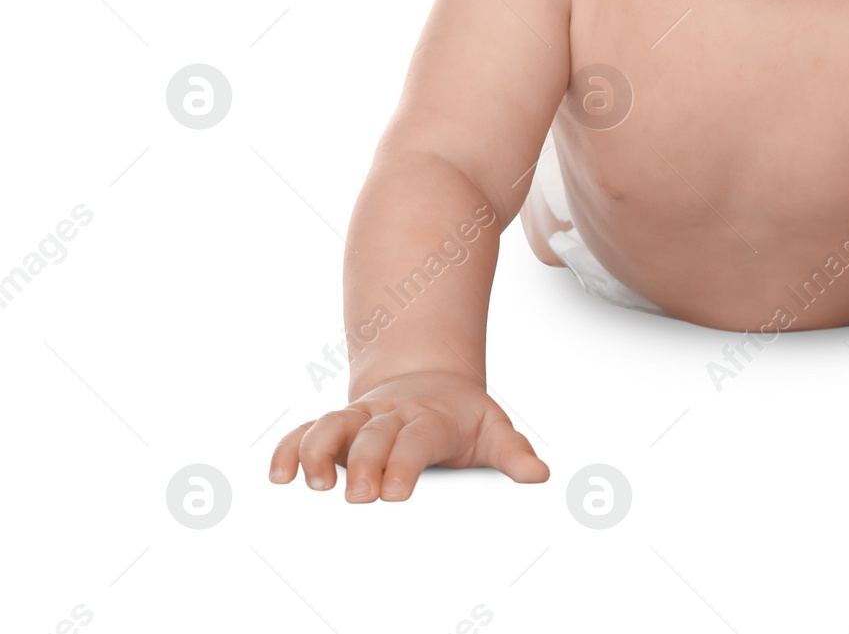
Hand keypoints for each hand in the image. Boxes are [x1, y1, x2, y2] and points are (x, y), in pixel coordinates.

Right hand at [268, 371, 548, 501]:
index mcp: (430, 418)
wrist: (431, 382)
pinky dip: (289, 449)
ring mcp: (360, 418)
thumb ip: (513, 453)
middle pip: (372, 436)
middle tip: (357, 496)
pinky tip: (278, 475)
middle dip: (362, 465)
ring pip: (332, 425)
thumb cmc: (461, 417)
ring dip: (318, 452)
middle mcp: (390, 416)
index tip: (396, 493)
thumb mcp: (492, 430)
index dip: (404, 464)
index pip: (415, 440)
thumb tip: (540, 474)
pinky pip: (307, 431)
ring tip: (312, 482)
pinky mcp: (338, 425)